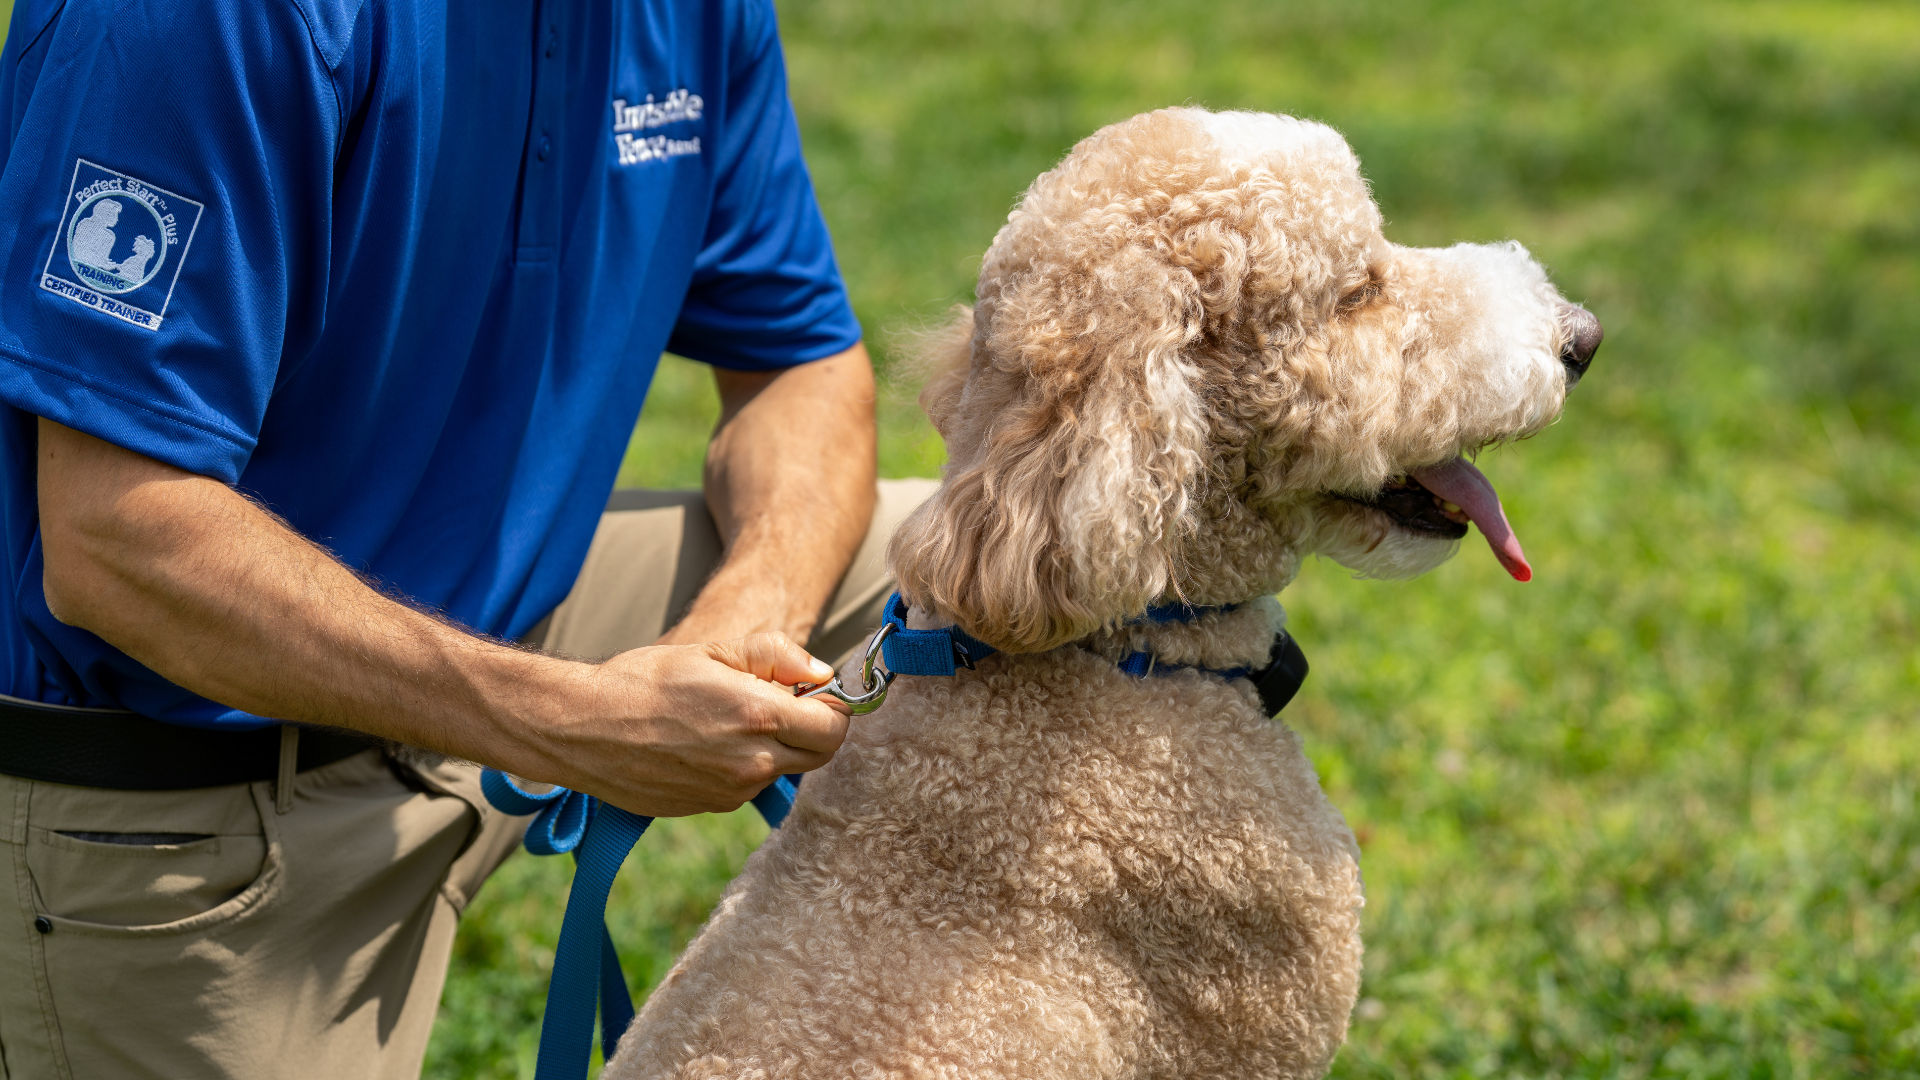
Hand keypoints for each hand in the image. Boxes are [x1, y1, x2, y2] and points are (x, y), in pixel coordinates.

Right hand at [521, 632, 851, 817]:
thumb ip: (777, 657)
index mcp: (758, 716)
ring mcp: (731, 791)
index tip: (812, 692)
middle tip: (781, 703)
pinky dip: (744, 767)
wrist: (581, 727)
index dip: (832, 706)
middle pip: (819, 756)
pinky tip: (706, 743)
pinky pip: (747, 787)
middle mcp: (752, 763)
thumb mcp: (714, 649)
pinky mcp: (710, 807)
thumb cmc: (644, 680)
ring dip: (776, 748)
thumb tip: (821, 674)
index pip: (835, 726)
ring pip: (782, 772)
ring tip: (730, 719)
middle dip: (812, 730)